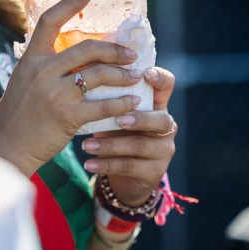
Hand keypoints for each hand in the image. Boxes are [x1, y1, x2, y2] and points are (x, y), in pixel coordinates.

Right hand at [0, 0, 142, 175]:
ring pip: (99, 74)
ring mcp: (54, 93)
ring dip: (123, 75)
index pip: (50, 21)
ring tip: (136, 77)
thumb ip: (45, 65)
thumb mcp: (24, 81)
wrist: (7, 145)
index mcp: (31, 59)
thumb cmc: (18, 114)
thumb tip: (77, 55)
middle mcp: (42, 71)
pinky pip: (102, 104)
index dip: (71, 3)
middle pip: (88, 49)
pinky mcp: (67, 115)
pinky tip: (133, 102)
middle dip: (115, 50)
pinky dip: (122, 103)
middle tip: (132, 55)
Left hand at [80, 67, 176, 204]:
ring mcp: (163, 150)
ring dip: (110, 145)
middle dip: (138, 119)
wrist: (124, 176)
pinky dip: (106, 165)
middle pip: (159, 119)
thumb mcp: (113, 114)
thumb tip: (81, 74)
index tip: (145, 73)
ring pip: (140, 145)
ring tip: (85, 146)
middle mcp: (166, 125)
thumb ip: (107, 97)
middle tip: (118, 119)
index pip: (167, 85)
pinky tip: (88, 164)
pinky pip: (129, 167)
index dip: (160, 78)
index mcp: (157, 105)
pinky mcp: (155, 172)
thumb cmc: (115, 133)